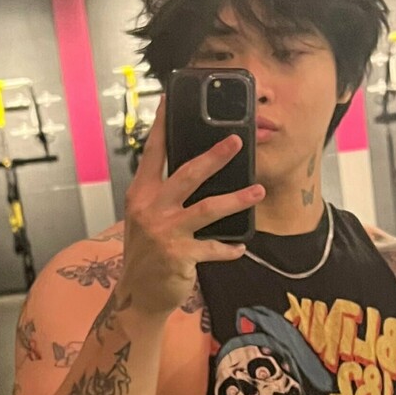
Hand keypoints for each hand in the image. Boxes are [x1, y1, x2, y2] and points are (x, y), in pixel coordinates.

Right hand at [120, 94, 265, 317]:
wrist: (138, 296)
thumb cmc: (146, 253)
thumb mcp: (145, 217)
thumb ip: (163, 194)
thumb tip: (196, 169)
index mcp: (141, 194)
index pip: (152, 153)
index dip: (162, 125)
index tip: (170, 99)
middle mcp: (150, 209)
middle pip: (186, 174)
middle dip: (214, 156)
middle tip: (236, 141)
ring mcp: (165, 232)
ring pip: (207, 208)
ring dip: (237, 199)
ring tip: (257, 190)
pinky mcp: (180, 256)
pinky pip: (214, 247)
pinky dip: (229, 247)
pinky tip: (240, 247)